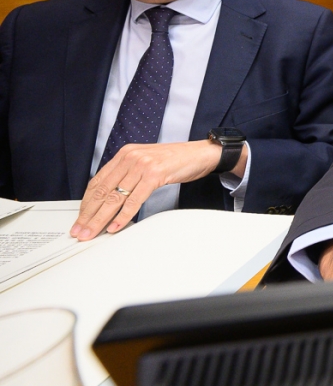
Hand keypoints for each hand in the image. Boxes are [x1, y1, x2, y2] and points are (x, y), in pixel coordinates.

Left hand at [71, 139, 242, 239]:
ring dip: (100, 219)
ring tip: (91, 232)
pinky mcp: (154, 174)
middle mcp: (130, 157)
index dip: (86, 203)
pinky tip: (115, 226)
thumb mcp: (146, 163)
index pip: (97, 181)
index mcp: (125, 154)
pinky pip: (134, 200)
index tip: (80, 218)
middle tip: (79, 231)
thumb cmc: (176, 160)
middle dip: (88, 214)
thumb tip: (111, 198)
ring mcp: (142, 165)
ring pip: (115, 197)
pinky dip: (123, 216)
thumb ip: (128, 175)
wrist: (200, 153)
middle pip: (102, 191)